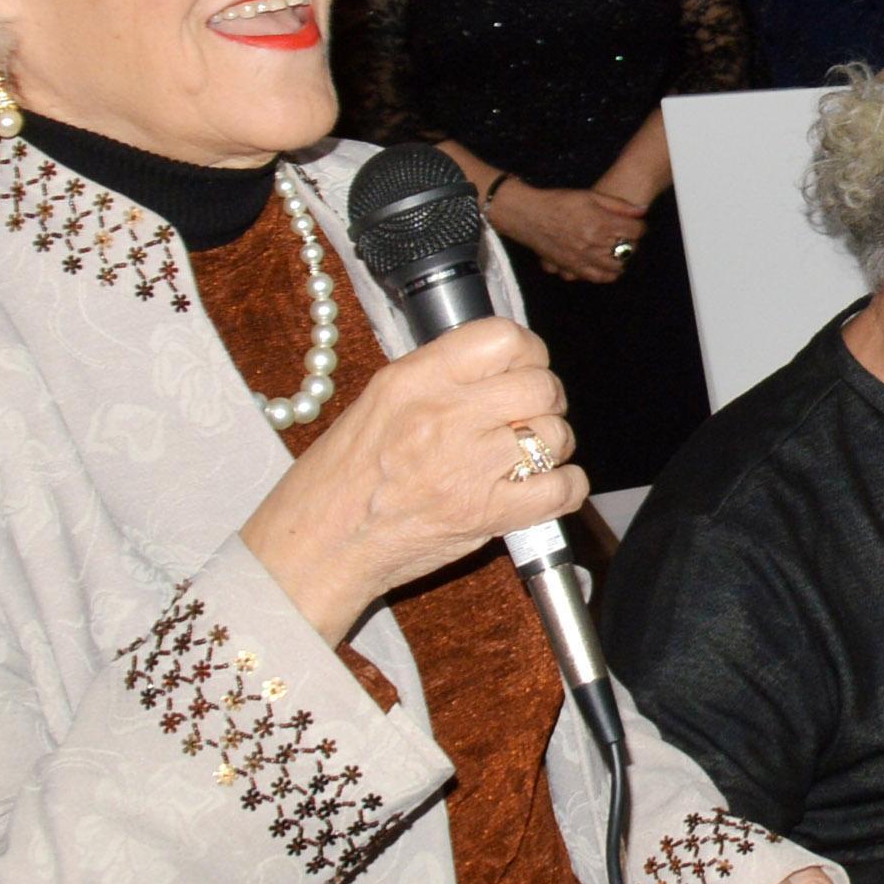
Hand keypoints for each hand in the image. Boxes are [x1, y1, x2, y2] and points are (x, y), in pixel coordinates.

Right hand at [239, 318, 581, 643]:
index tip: (523, 367)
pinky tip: (545, 488)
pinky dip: (565, 487)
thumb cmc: (340, 479)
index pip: (502, 337)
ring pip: (555, 435)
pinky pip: (561, 488)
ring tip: (528, 456)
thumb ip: (437, 378)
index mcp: (414, 380)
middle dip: (546, 399)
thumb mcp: (377, 403)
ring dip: (552, 445)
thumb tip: (498, 363)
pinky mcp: (486, 514)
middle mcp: (444, 416)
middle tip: (529, 416)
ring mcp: (468, 466)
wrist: (318, 546)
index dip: (527, 351)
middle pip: (541, 385)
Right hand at [491, 181, 646, 285]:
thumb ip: (619, 205)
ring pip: (615, 266)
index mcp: (602, 223)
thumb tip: (643, 210)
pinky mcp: (571, 267)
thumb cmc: (559, 202)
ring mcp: (583, 258)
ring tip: (620, 252)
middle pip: (629, 250)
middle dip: (632, 243)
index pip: (636, 231)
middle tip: (629, 237)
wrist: (528, 214)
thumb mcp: (591, 195)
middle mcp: (595, 243)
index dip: (640, 226)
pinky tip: (608, 268)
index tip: (637, 224)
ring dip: (622, 260)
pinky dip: (606, 274)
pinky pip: (596, 277)